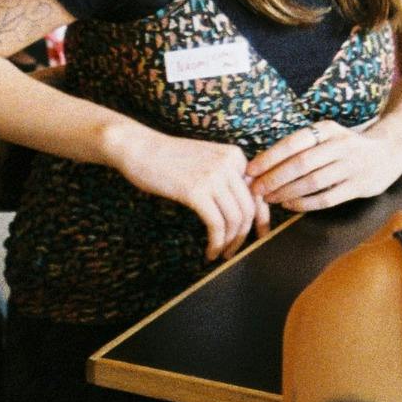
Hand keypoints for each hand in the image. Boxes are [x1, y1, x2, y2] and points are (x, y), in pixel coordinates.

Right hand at [110, 124, 270, 259]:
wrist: (140, 147)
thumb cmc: (169, 158)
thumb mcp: (206, 161)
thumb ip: (226, 177)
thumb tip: (243, 208)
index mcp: (235, 156)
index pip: (258, 192)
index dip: (262, 218)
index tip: (259, 235)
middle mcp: (229, 164)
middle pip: (250, 208)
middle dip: (246, 235)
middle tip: (236, 251)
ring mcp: (213, 176)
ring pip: (236, 219)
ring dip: (231, 242)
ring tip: (222, 254)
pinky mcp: (196, 191)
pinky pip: (216, 225)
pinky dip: (216, 243)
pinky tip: (210, 252)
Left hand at [245, 120, 401, 212]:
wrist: (388, 151)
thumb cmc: (347, 145)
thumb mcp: (327, 135)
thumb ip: (302, 146)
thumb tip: (263, 163)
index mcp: (327, 129)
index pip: (293, 143)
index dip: (269, 157)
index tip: (250, 169)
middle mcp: (340, 145)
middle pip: (301, 164)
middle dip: (274, 178)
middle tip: (256, 189)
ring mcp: (351, 166)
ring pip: (312, 182)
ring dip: (287, 192)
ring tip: (270, 199)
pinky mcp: (358, 186)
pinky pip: (327, 198)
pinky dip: (306, 203)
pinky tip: (290, 205)